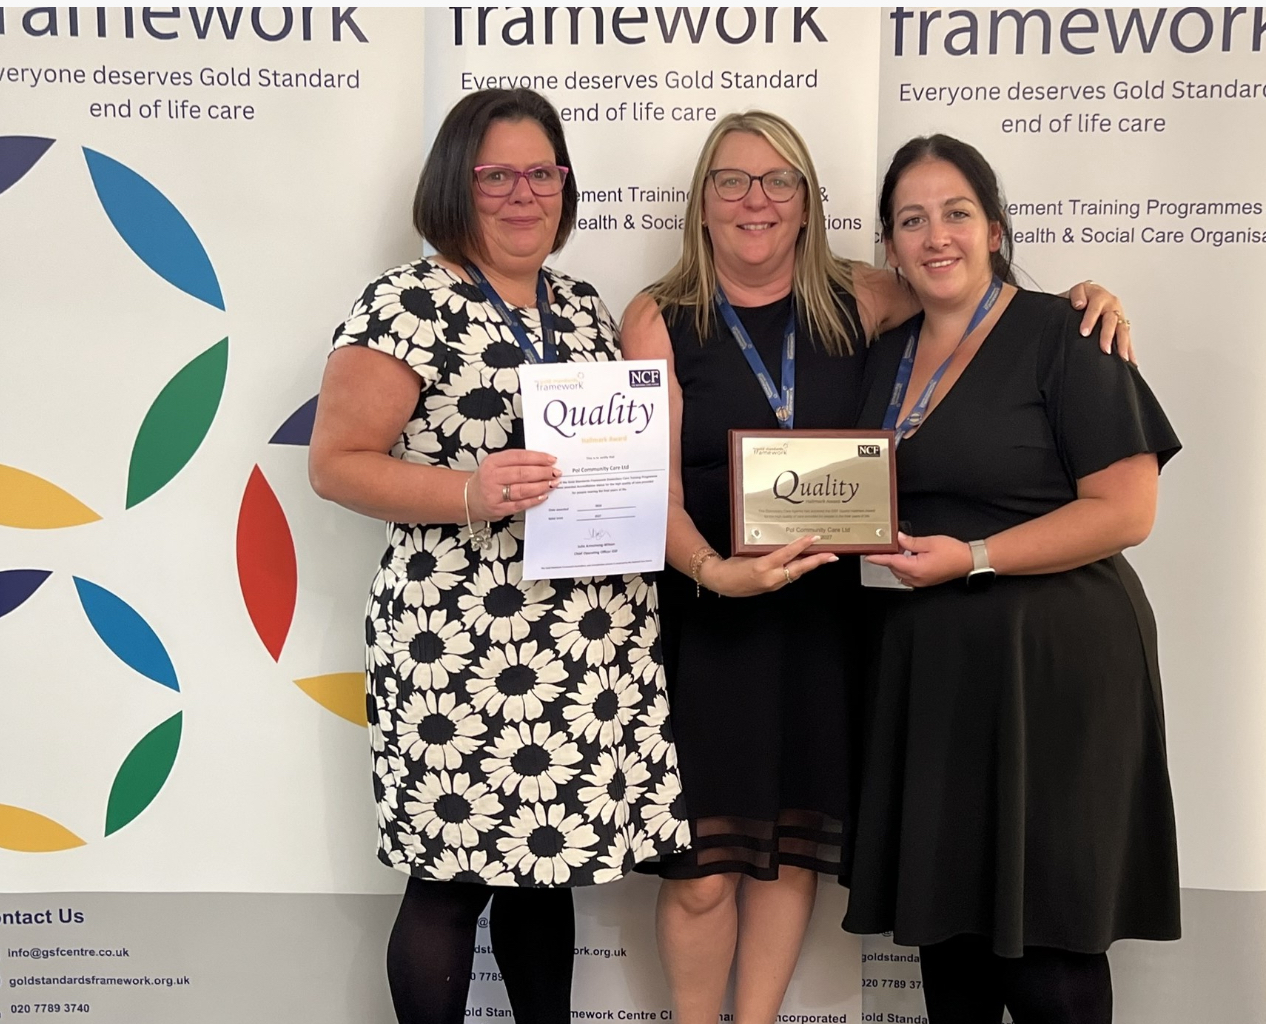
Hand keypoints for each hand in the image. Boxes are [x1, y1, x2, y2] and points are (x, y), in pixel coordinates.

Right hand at [467, 449, 560, 520]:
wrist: (469, 498)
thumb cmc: (487, 479)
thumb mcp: (495, 464)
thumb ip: (515, 461)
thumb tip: (542, 461)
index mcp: (492, 462)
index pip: (519, 457)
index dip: (538, 458)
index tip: (551, 460)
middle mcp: (492, 477)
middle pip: (522, 473)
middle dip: (542, 473)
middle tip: (555, 473)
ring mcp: (494, 494)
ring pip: (522, 489)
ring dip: (541, 486)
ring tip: (552, 484)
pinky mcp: (498, 508)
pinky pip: (520, 504)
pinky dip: (533, 500)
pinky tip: (542, 496)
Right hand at [699, 534, 837, 597]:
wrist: (720, 582)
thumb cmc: (731, 565)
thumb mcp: (748, 554)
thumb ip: (767, 551)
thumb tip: (785, 544)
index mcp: (762, 566)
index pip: (787, 554)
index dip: (802, 545)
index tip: (815, 537)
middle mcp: (770, 578)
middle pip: (799, 568)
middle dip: (817, 562)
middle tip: (832, 556)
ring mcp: (772, 585)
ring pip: (796, 573)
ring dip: (809, 565)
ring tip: (823, 557)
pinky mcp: (771, 588)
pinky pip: (788, 577)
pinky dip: (797, 569)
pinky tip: (803, 564)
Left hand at [864, 532, 972, 588]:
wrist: (968, 561)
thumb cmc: (953, 551)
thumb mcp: (930, 542)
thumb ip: (911, 542)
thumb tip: (898, 539)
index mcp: (916, 568)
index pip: (891, 562)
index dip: (878, 558)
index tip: (868, 556)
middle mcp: (916, 578)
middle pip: (894, 568)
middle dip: (888, 558)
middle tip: (884, 546)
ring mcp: (921, 582)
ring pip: (900, 573)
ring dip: (897, 563)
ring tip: (897, 550)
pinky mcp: (925, 582)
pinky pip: (908, 576)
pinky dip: (904, 567)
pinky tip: (908, 558)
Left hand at [1068, 281, 1134, 362]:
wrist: (1086, 297)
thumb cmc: (1079, 297)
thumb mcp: (1076, 292)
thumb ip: (1076, 295)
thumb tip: (1080, 304)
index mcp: (1099, 296)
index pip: (1095, 308)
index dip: (1090, 320)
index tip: (1084, 332)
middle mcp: (1111, 305)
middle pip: (1111, 321)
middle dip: (1108, 336)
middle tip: (1104, 349)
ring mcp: (1118, 315)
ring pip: (1123, 330)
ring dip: (1123, 345)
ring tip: (1122, 358)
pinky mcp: (1122, 325)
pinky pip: (1127, 338)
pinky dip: (1130, 350)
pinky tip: (1131, 360)